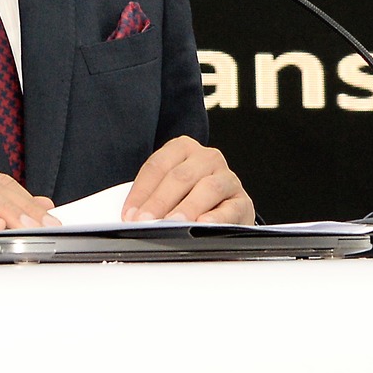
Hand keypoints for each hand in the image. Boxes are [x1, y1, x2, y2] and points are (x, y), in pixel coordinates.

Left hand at [122, 135, 253, 223]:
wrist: (225, 210)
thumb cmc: (189, 198)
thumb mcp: (169, 191)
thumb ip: (152, 198)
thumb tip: (133, 217)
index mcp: (183, 148)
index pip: (157, 166)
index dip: (141, 191)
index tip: (129, 214)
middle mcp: (207, 158)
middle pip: (180, 177)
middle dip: (159, 201)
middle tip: (146, 221)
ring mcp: (227, 178)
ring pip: (207, 188)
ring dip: (188, 207)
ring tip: (173, 223)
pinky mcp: (242, 201)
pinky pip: (230, 208)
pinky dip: (216, 217)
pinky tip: (203, 224)